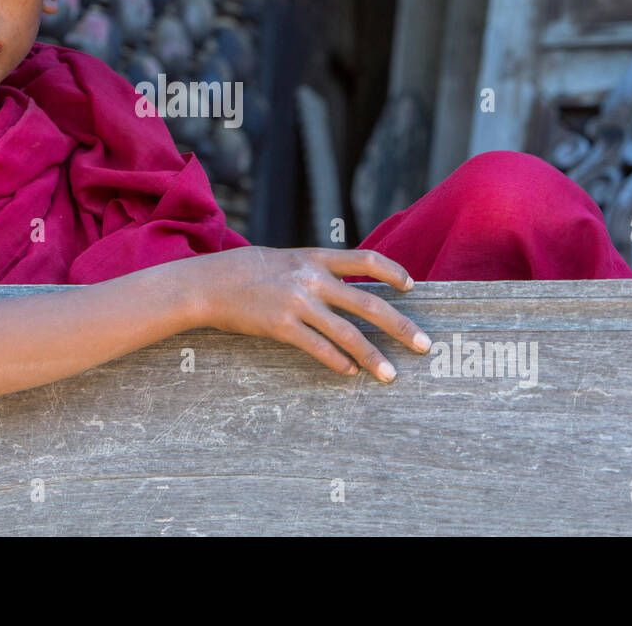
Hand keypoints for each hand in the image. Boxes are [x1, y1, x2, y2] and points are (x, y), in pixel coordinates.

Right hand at [185, 246, 431, 382]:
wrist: (207, 283)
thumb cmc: (244, 271)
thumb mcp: (284, 260)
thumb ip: (313, 270)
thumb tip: (341, 286)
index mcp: (314, 257)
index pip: (365, 260)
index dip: (393, 273)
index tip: (412, 287)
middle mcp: (311, 278)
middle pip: (368, 303)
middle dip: (400, 326)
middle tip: (424, 344)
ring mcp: (297, 302)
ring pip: (347, 333)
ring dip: (373, 356)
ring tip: (391, 375)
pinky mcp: (281, 326)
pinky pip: (319, 348)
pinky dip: (338, 362)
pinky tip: (350, 373)